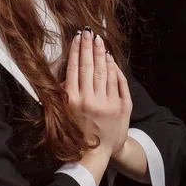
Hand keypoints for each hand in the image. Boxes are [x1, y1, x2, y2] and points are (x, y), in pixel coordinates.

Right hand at [60, 27, 132, 156]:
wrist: (97, 153)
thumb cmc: (78, 131)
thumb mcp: (65, 113)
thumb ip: (64, 92)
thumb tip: (68, 70)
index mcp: (72, 100)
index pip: (74, 68)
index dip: (76, 51)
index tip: (77, 37)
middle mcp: (89, 100)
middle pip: (88, 66)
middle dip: (88, 46)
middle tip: (88, 32)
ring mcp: (106, 103)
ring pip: (103, 72)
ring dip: (100, 53)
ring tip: (99, 40)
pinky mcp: (120, 107)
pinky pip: (117, 82)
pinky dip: (113, 68)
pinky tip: (109, 58)